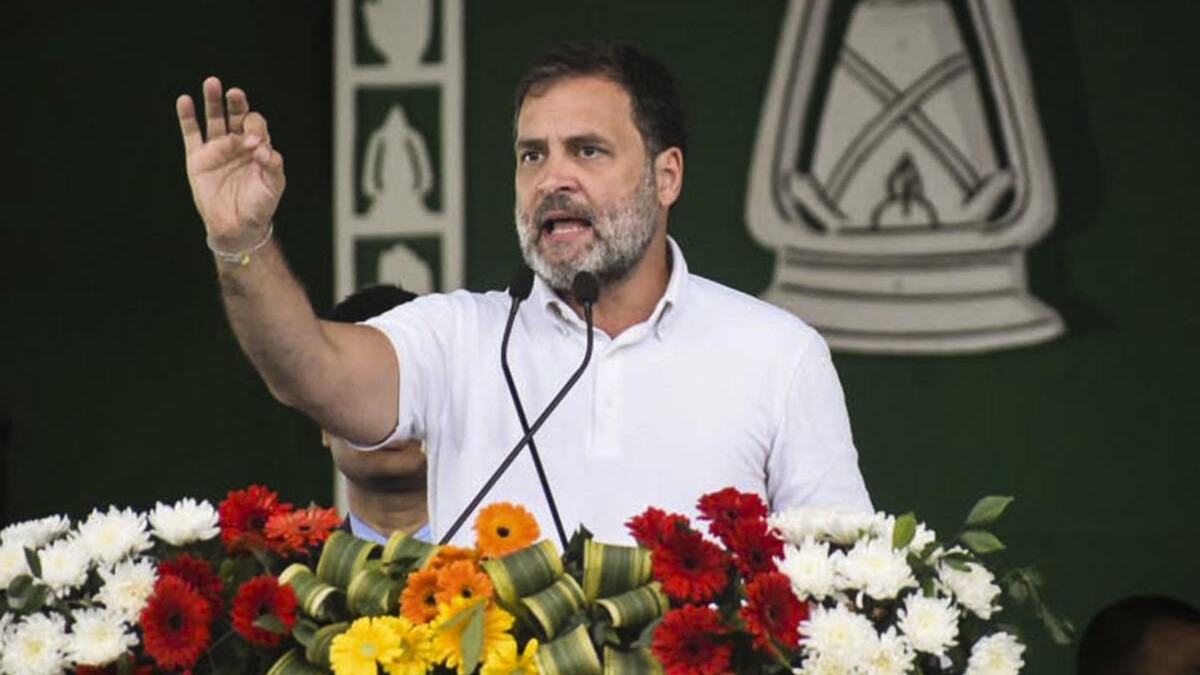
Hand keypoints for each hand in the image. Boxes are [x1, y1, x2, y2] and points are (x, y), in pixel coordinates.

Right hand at [176, 77, 285, 249]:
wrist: (237, 227)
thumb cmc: (259, 206)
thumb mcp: (273, 187)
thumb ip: (273, 167)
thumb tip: (266, 150)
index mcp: (257, 147)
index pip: (256, 127)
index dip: (255, 130)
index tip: (254, 144)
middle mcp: (237, 144)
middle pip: (236, 116)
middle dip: (236, 104)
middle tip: (234, 93)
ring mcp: (216, 149)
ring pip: (213, 119)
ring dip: (212, 102)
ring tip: (212, 83)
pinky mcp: (197, 159)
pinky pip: (191, 134)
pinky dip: (187, 117)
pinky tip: (185, 101)